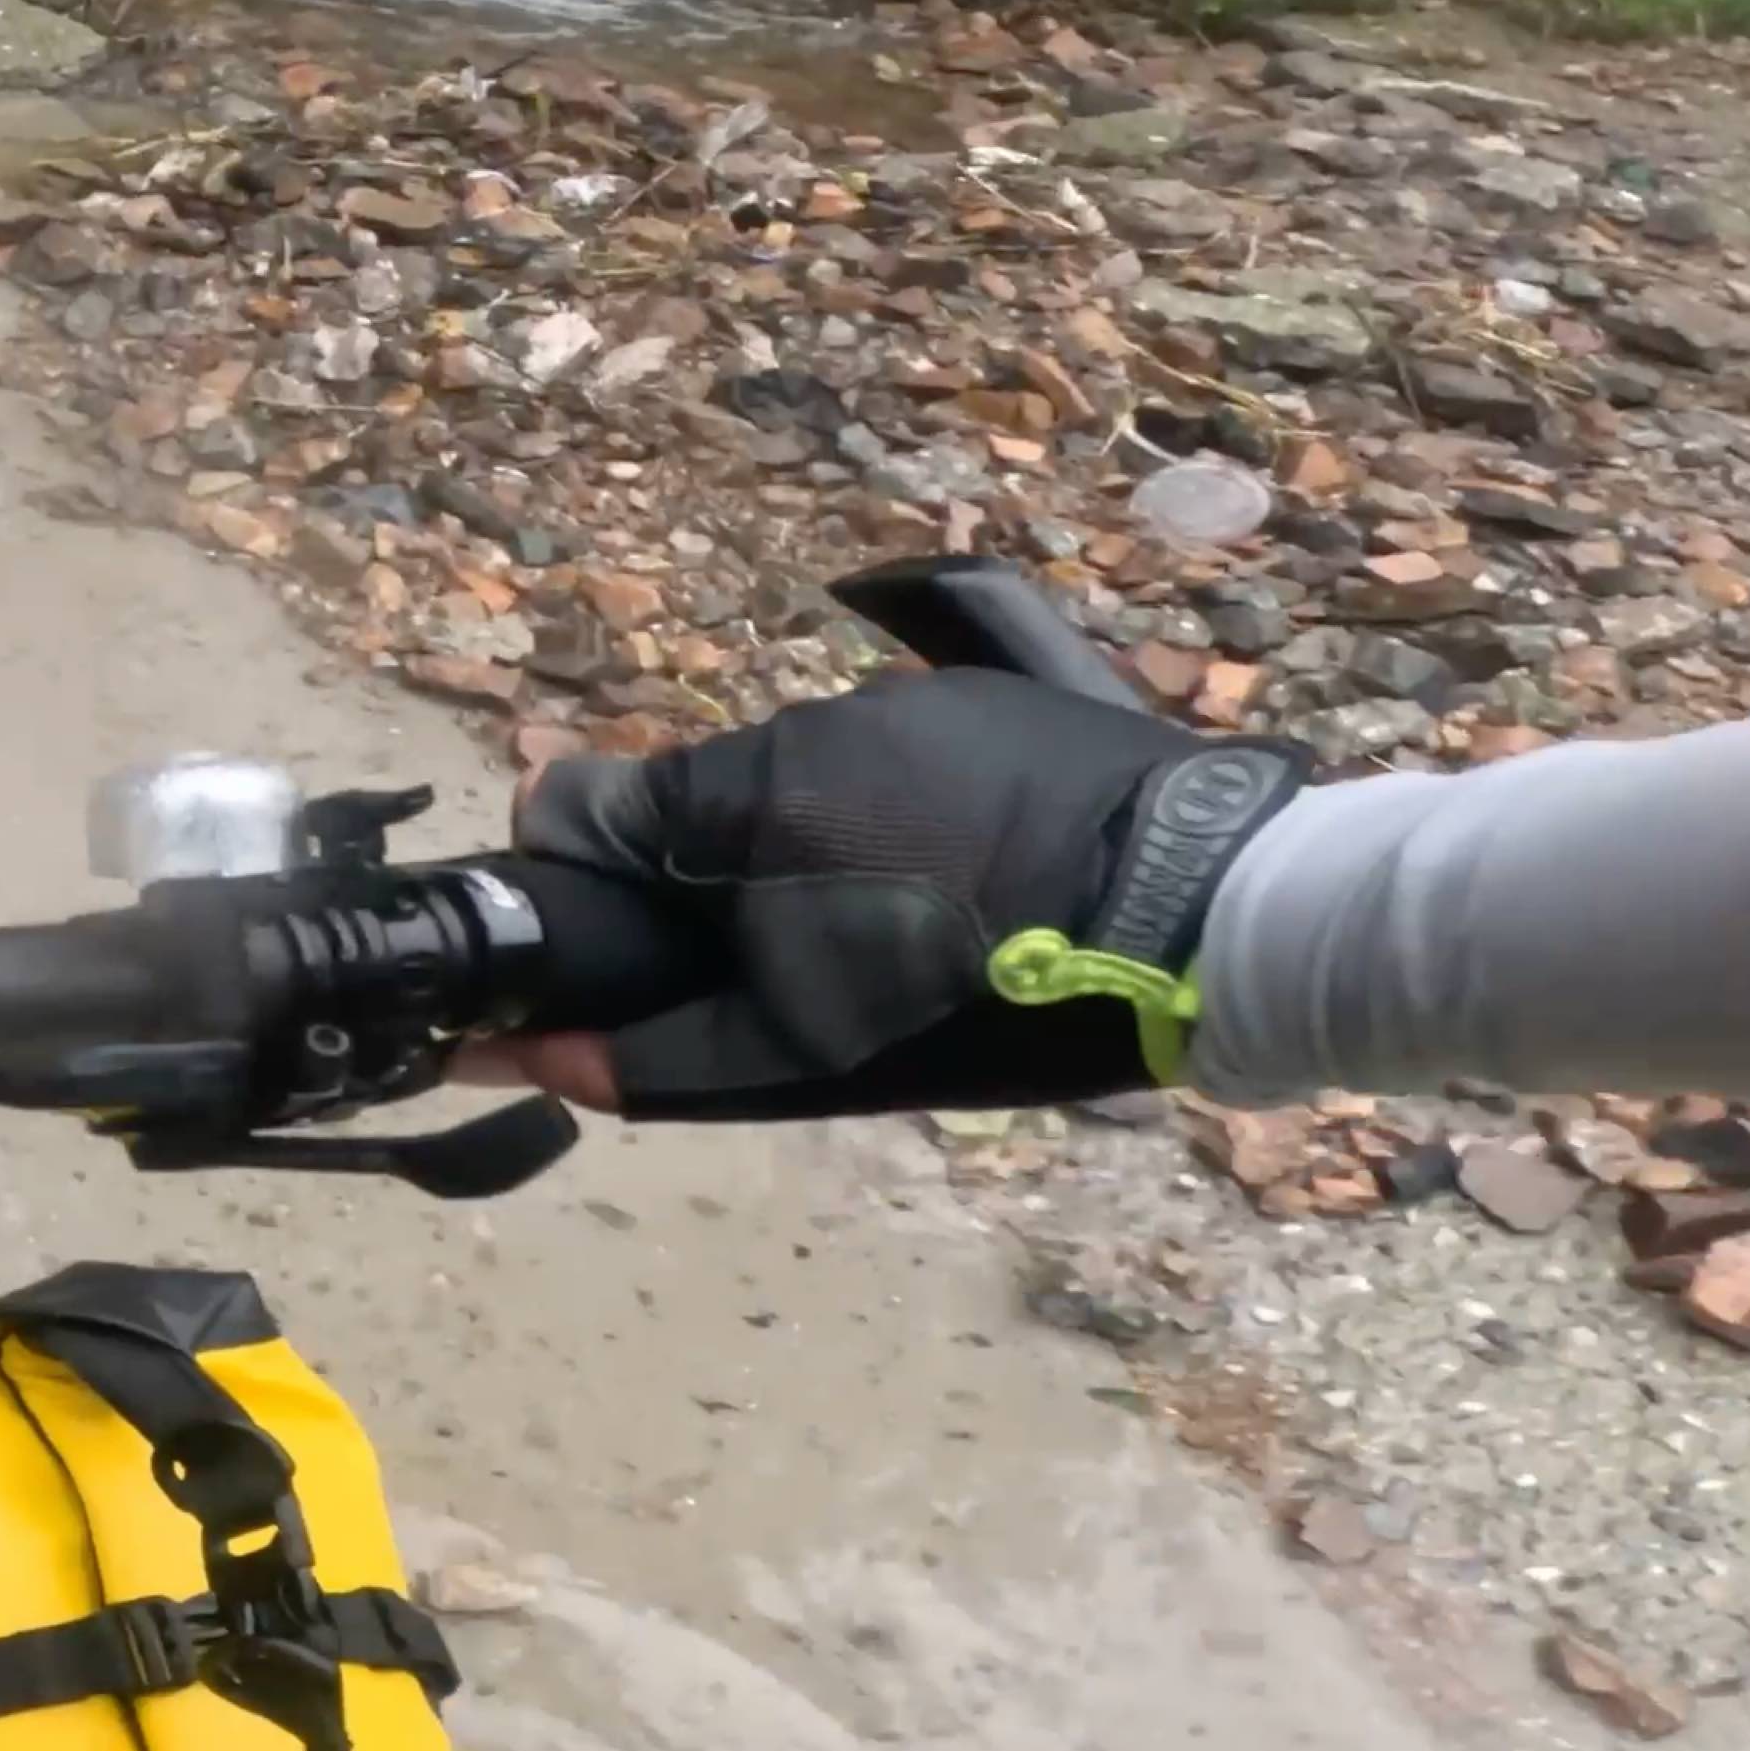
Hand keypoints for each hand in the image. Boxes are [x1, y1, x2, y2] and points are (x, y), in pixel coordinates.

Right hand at [467, 671, 1307, 1121]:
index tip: (642, 952)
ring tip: (920, 928)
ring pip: (801, 779)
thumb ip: (669, 1049)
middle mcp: (801, 720)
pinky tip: (981, 876)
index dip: (588, 885)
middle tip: (809, 966)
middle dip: (720, 879)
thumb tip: (531, 1052)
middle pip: (697, 800)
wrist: (1218, 919)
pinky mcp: (990, 692)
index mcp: (743, 795)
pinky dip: (904, 811)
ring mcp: (901, 694)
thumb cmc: (1004, 1007)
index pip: (580, 805)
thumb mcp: (822, 1058)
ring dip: (819, 846)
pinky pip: (894, 753)